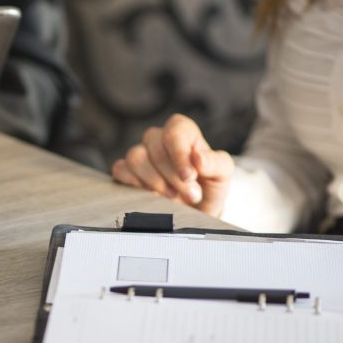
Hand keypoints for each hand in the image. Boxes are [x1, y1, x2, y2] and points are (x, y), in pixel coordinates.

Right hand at [111, 114, 234, 215]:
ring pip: (136, 157)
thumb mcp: (222, 174)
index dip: (180, 154)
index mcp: (183, 132)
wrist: (196, 211)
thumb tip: (199, 159)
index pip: (175, 131)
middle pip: (155, 145)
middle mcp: (159, 139)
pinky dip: (134, 185)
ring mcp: (141, 155)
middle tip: (189, 196)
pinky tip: (151, 197)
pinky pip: (120, 170)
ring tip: (170, 198)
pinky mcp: (126, 172)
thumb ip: (216, 163)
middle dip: (172, 175)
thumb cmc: (209, 186)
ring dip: (154, 181)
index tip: (189, 177)